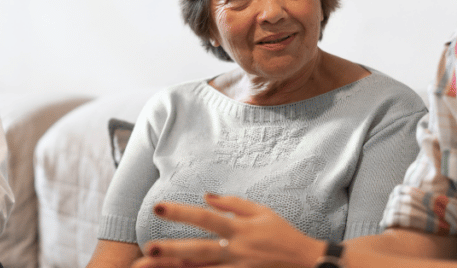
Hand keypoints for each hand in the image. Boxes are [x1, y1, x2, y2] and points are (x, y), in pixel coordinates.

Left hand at [133, 193, 322, 267]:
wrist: (307, 263)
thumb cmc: (283, 234)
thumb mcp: (262, 212)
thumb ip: (233, 203)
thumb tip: (205, 196)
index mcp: (240, 229)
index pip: (205, 218)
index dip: (181, 213)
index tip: (157, 208)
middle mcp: (236, 251)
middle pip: (199, 251)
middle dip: (172, 251)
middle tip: (148, 250)